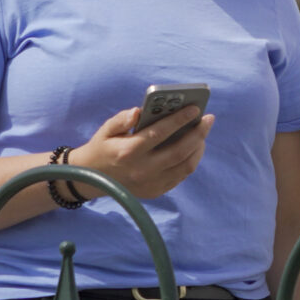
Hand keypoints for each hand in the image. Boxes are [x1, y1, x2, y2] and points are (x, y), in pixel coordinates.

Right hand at [70, 107, 212, 203]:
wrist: (91, 179)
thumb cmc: (103, 147)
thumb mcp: (106, 130)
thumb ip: (122, 119)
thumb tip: (139, 111)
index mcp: (128, 152)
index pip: (159, 133)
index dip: (179, 120)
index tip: (196, 108)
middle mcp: (142, 170)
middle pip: (179, 151)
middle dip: (198, 133)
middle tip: (209, 119)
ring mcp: (150, 183)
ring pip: (185, 166)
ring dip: (198, 147)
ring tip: (203, 132)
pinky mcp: (155, 192)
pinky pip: (180, 176)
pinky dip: (191, 160)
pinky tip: (194, 147)